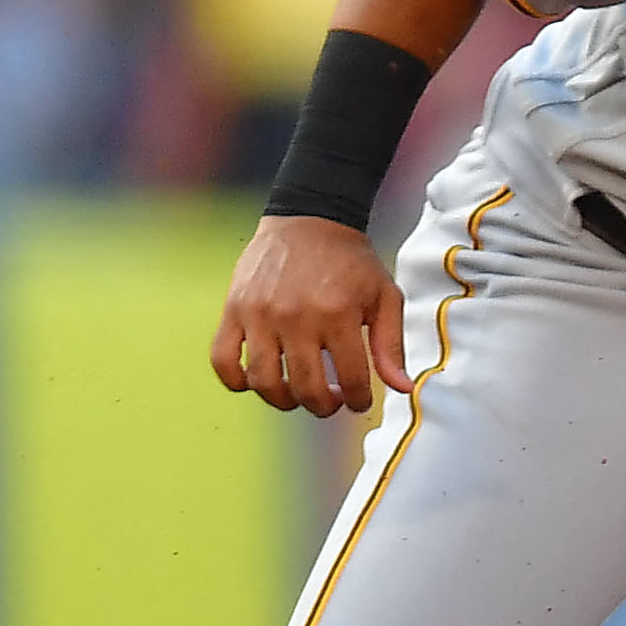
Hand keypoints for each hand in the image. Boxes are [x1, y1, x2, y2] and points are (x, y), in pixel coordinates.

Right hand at [210, 215, 409, 415]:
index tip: (358, 401)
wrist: (311, 219)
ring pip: (264, 382)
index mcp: (338, 314)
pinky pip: (223, 360)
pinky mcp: (234, 309)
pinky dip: (236, 381)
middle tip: (330, 401)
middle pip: (306, 388)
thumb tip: (402, 389)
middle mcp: (297, 317)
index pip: (351, 379)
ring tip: (297, 394)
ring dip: (283, 401)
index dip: (358, 400)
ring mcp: (261, 314)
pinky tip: (255, 381)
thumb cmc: (351, 262)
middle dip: (323, 406)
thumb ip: (391, 345)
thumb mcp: (384, 296)